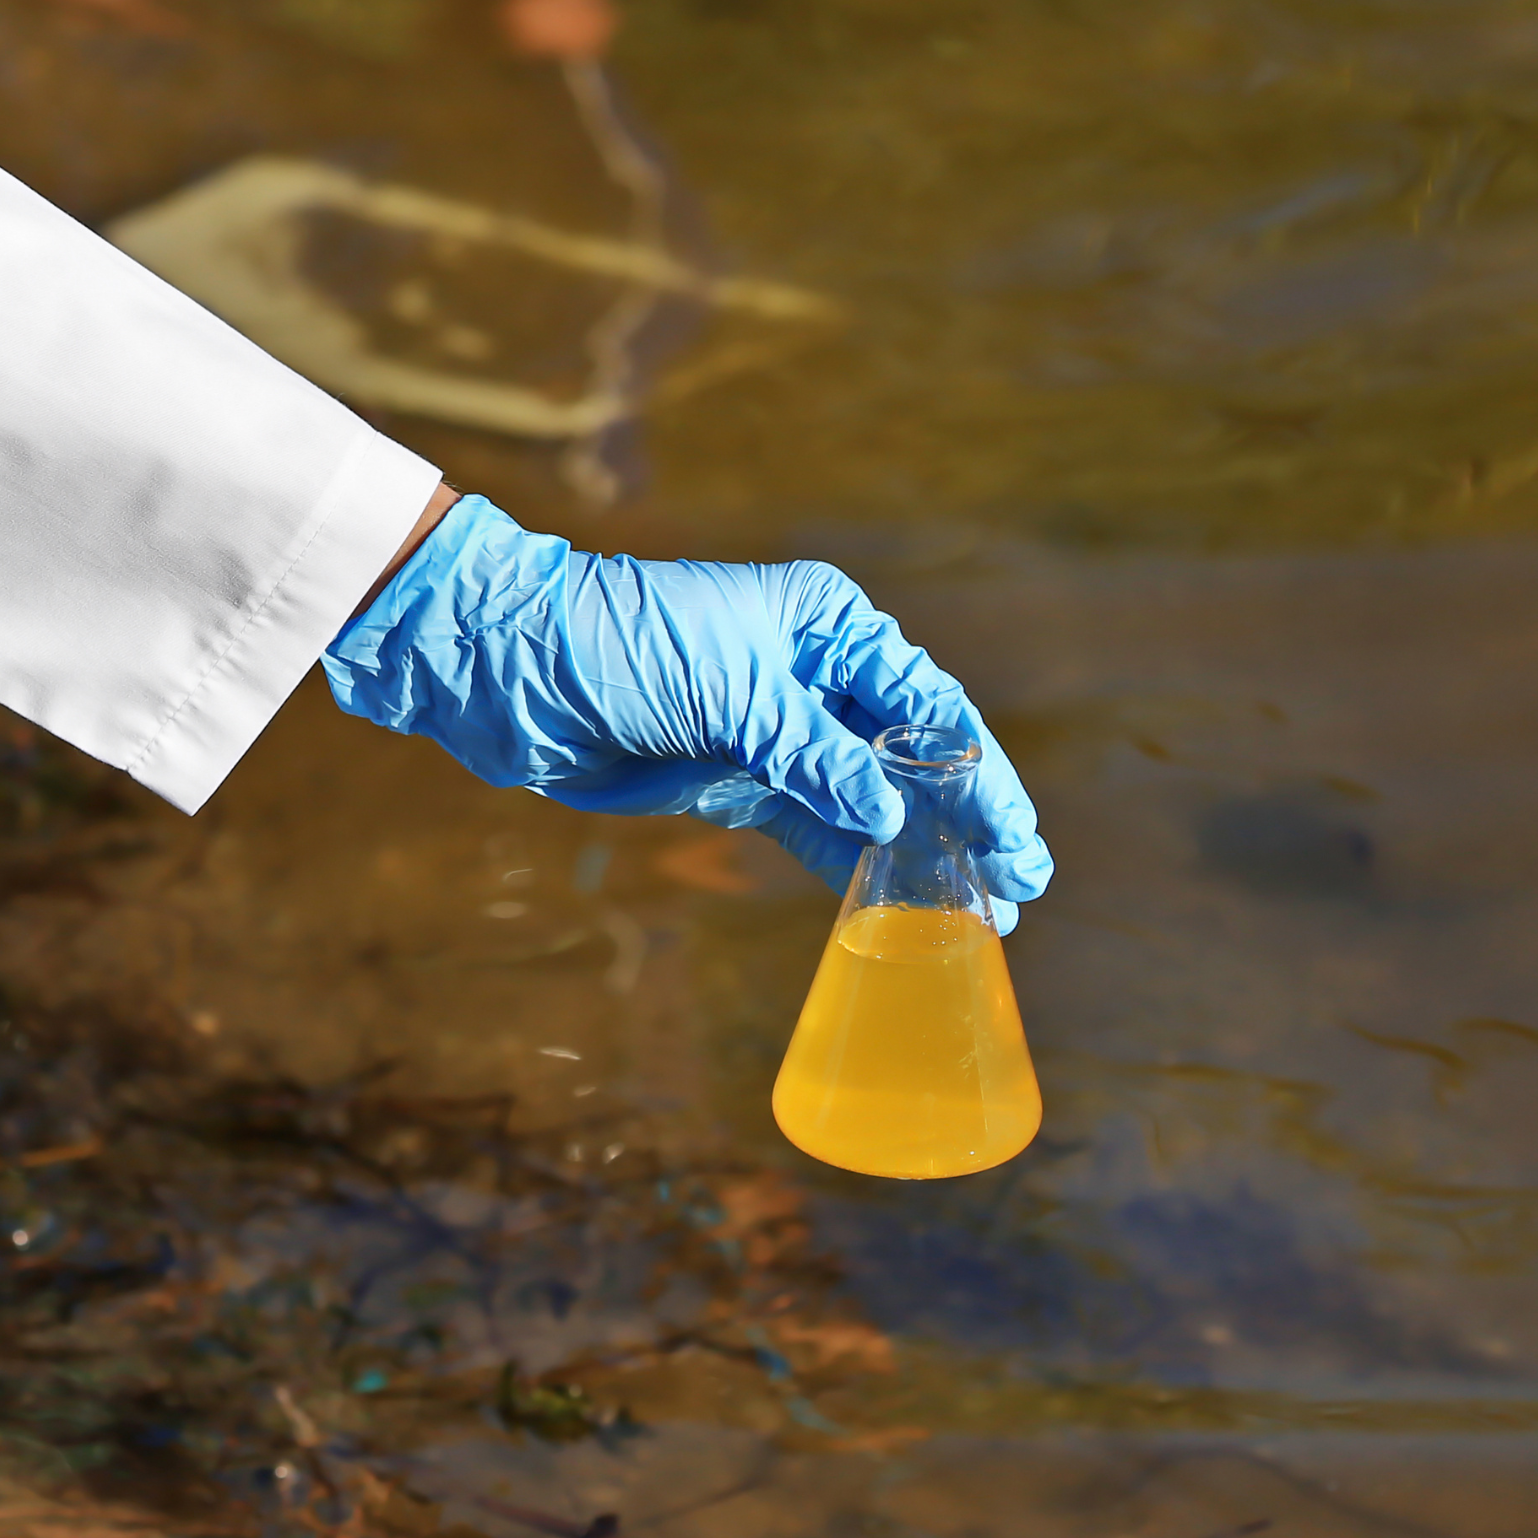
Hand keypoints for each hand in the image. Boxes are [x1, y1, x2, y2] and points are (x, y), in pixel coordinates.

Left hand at [322, 499, 1050, 924]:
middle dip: (968, 818)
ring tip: (981, 914)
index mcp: (829, 624)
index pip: (927, 704)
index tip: (1015, 835)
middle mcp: (816, 674)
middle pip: (913, 756)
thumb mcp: (733, 693)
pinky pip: (814, 829)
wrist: (516, 671)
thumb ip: (816, 755)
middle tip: (1022, 885)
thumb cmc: (624, 645)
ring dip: (921, 853)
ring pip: (871, 799)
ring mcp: (779, 733)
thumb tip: (889, 815)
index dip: (977, 772)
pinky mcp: (739, 782)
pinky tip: (899, 908)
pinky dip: (855, 864)